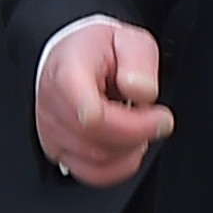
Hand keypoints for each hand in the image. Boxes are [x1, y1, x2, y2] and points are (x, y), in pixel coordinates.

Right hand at [38, 20, 173, 186]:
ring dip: (130, 149)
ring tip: (139, 126)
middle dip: (140, 133)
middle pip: (99, 139)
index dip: (128, 124)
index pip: (89, 111)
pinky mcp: (56, 150)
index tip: (160, 117)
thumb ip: (138, 60)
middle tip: (159, 118)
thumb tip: (139, 91)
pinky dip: (119, 167)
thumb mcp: (128, 39)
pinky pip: (92, 174)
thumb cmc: (96, 50)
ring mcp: (51, 131)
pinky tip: (128, 148)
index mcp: (68, 73)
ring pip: (99, 160)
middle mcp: (53, 105)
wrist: (70, 57)